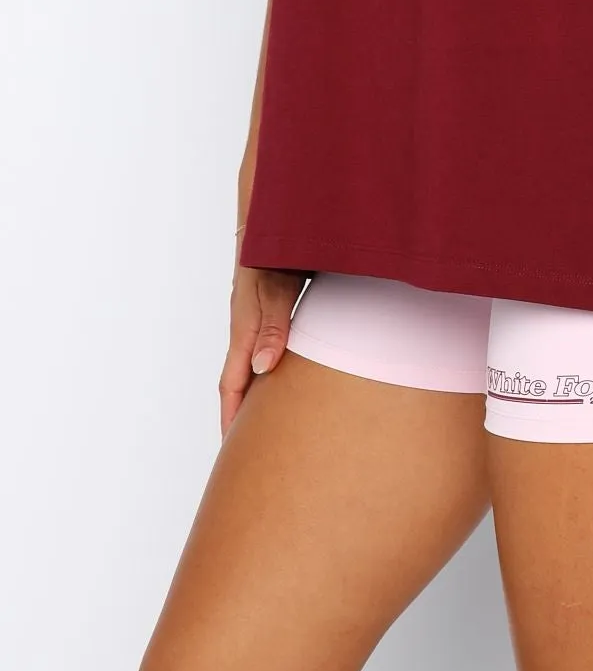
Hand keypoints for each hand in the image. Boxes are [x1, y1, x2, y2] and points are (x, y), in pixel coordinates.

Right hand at [220, 265, 304, 438]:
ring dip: (254, 392)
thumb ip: (273, 328)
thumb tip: (262, 370)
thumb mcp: (278, 291)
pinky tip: (282, 374)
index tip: (233, 448)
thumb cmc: (276, 255)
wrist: (274, 222)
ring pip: (252, 364)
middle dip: (240, 413)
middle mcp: (245, 328)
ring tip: (266, 421)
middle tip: (248, 448)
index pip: (232, 384)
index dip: (231, 416)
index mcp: (243, 330)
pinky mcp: (268, 308)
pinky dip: (268, 369)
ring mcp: (254, 319)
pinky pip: (264, 347)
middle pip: (239, 380)